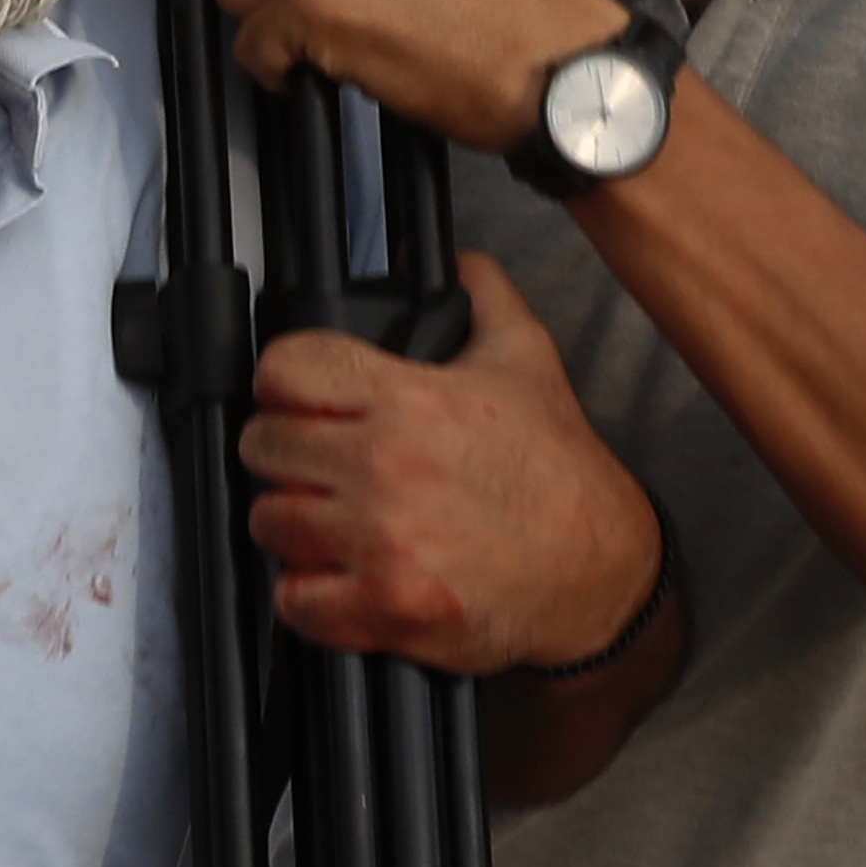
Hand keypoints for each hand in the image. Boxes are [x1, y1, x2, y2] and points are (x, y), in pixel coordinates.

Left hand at [239, 256, 658, 676]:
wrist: (601, 569)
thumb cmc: (560, 473)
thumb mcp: (527, 358)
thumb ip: (481, 293)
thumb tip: (450, 259)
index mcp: (408, 399)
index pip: (284, 368)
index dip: (287, 381)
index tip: (301, 398)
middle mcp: (385, 466)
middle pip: (264, 444)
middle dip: (288, 451)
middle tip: (321, 462)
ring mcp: (380, 540)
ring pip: (269, 520)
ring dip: (294, 523)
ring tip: (334, 520)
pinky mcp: (384, 607)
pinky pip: (294, 601)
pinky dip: (309, 594)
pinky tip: (341, 576)